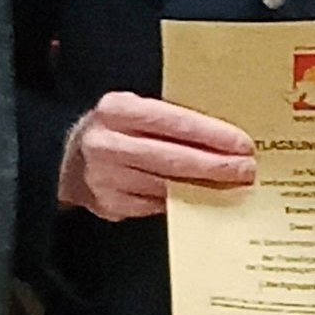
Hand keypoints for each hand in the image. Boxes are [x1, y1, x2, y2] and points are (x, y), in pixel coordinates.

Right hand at [59, 93, 258, 220]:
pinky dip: (184, 202)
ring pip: (168, 186)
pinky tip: (204, 197)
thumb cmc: (114, 130)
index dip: (213, 135)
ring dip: (205, 187)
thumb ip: (168, 118)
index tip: (242, 144)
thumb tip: (223, 135)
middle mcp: (108, 144)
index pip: (175, 122)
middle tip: (248, 170)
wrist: (66, 159)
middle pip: (174, 159)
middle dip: (216, 166)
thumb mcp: (133, 110)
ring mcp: (106, 178)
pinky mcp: (109, 205)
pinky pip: (157, 205)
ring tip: (234, 184)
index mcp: (117, 109)